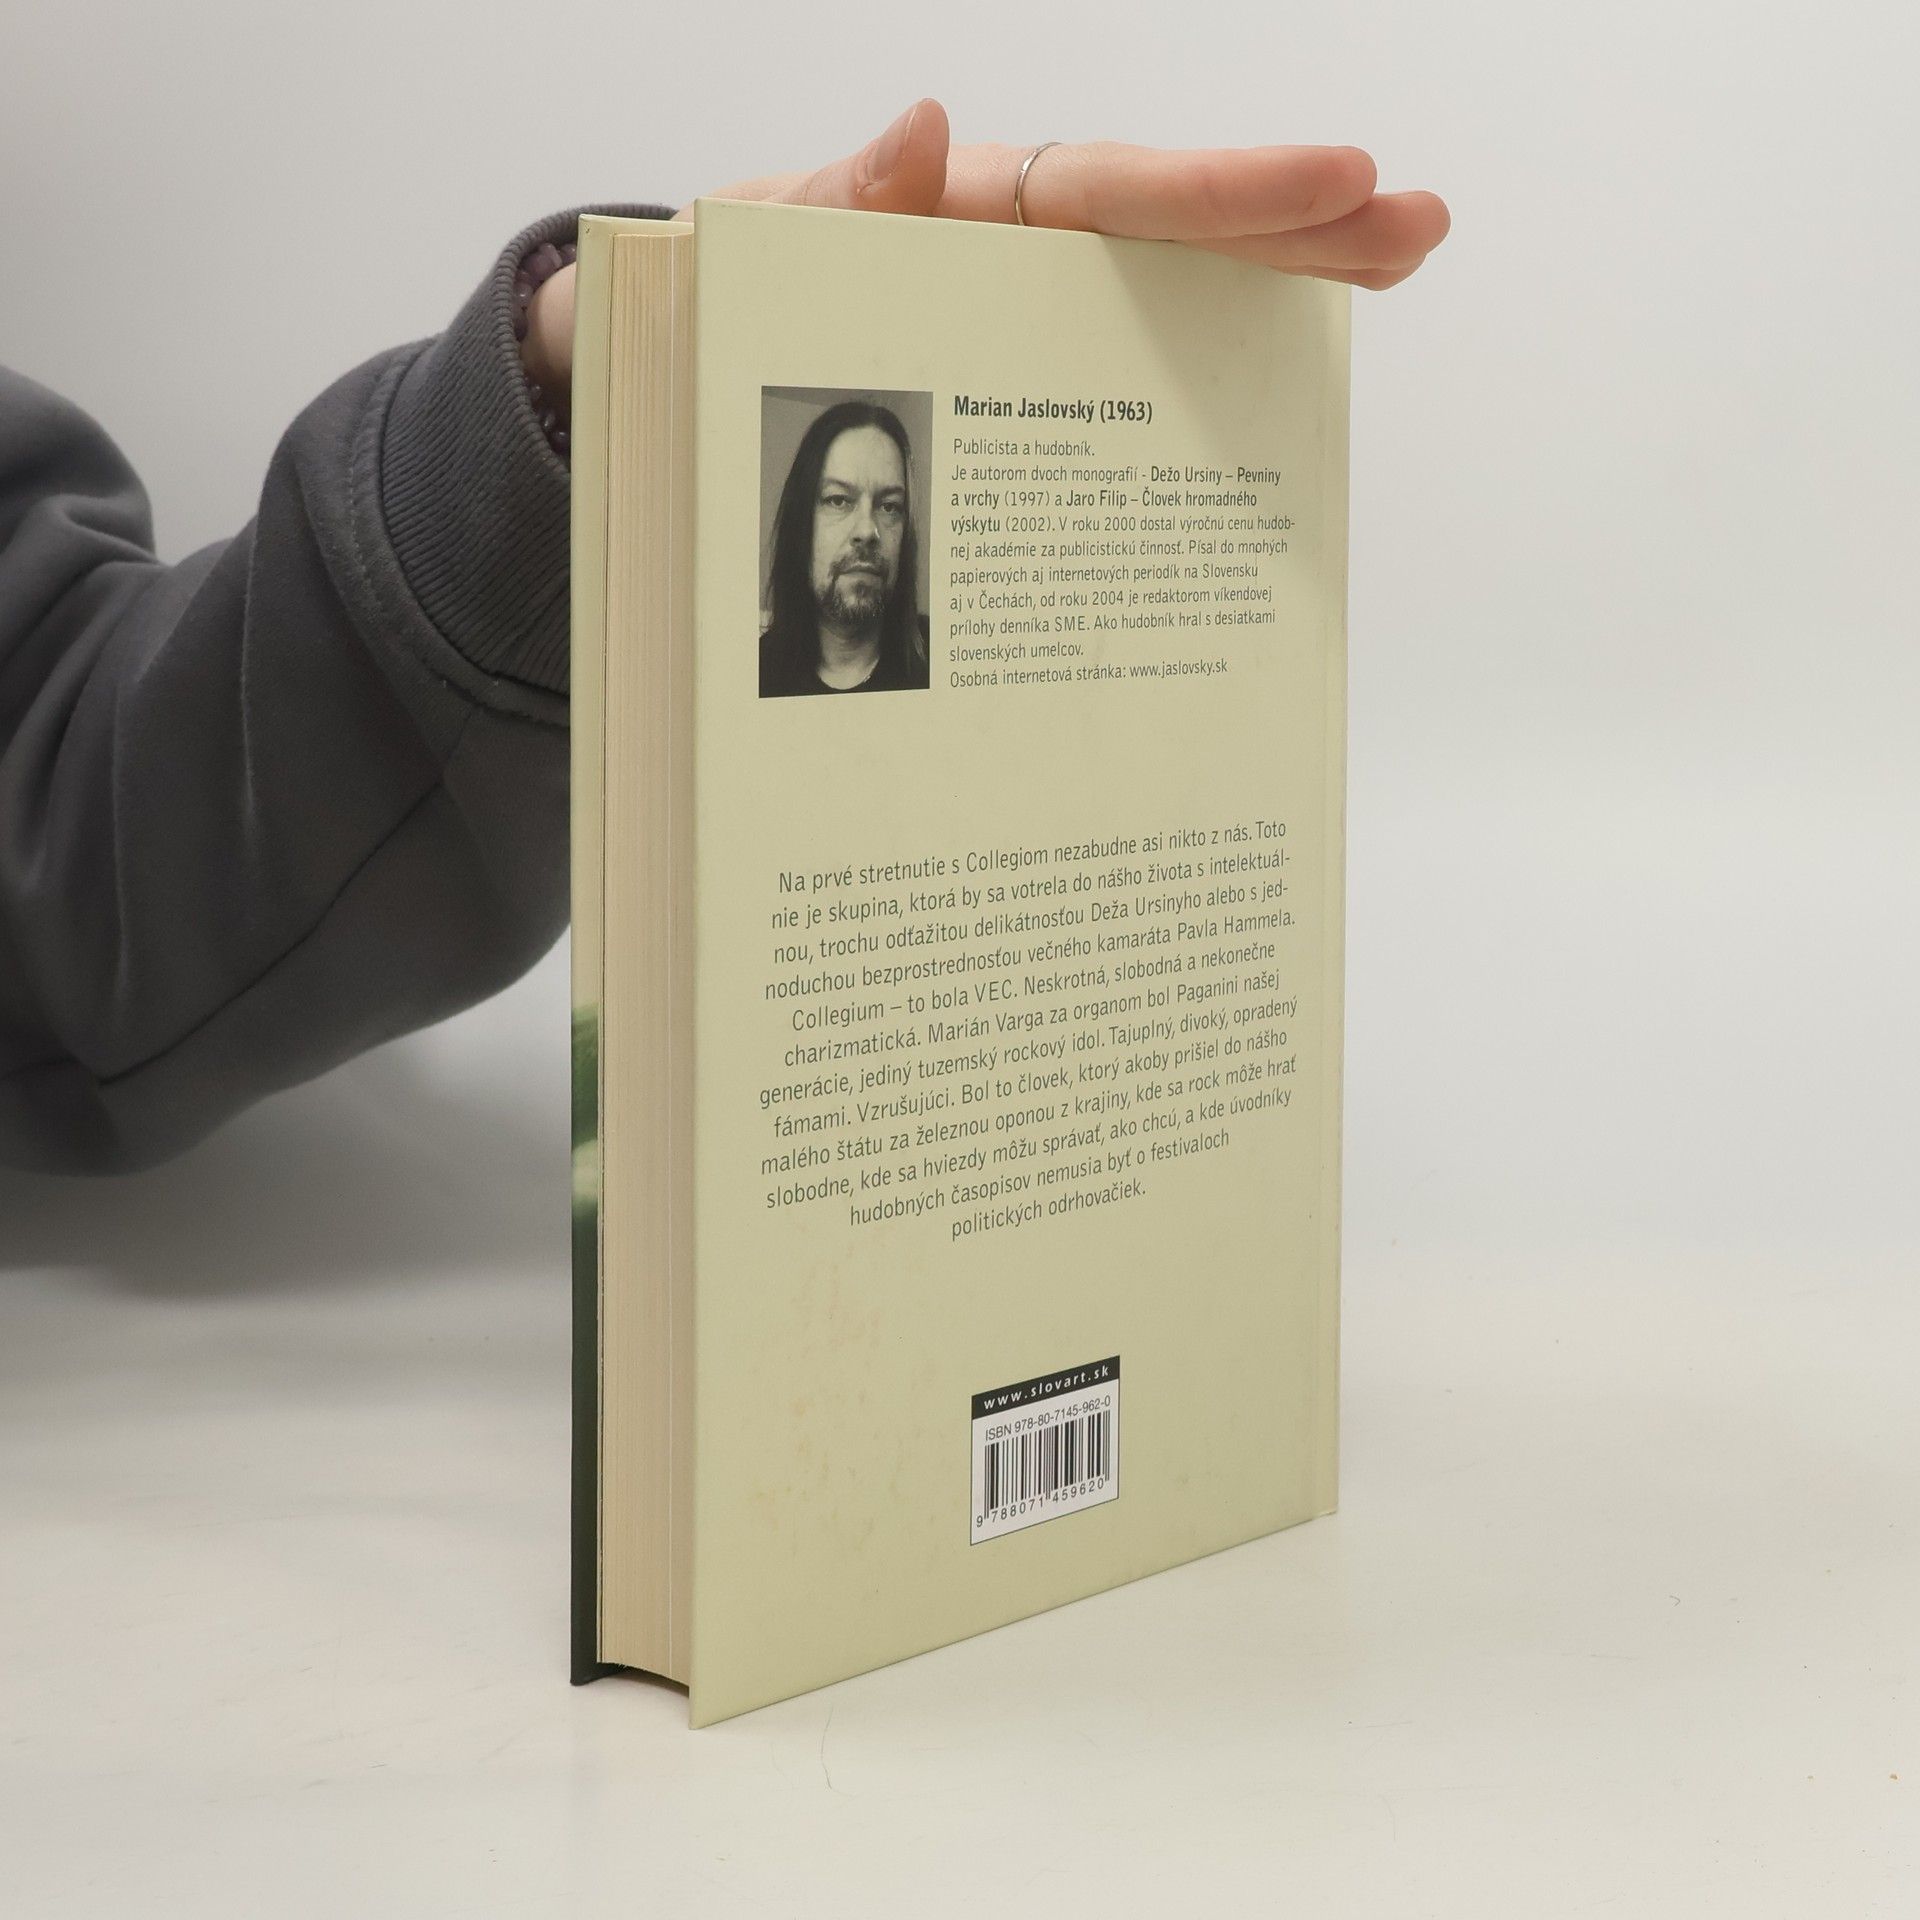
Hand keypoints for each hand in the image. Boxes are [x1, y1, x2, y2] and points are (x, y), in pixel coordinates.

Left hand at [522, 99, 1448, 402]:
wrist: (665, 366)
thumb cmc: (710, 295)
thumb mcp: (744, 249)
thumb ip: (828, 201)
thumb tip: (927, 131)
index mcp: (962, 210)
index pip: (1114, 191)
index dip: (1224, 190)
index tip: (1338, 179)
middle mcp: (1013, 251)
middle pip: (1177, 228)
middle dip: (1299, 223)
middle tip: (1420, 223)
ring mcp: (1027, 312)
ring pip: (1172, 289)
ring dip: (1285, 281)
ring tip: (1395, 263)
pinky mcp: (1020, 374)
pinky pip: (1126, 365)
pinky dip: (1208, 364)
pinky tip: (1288, 369)